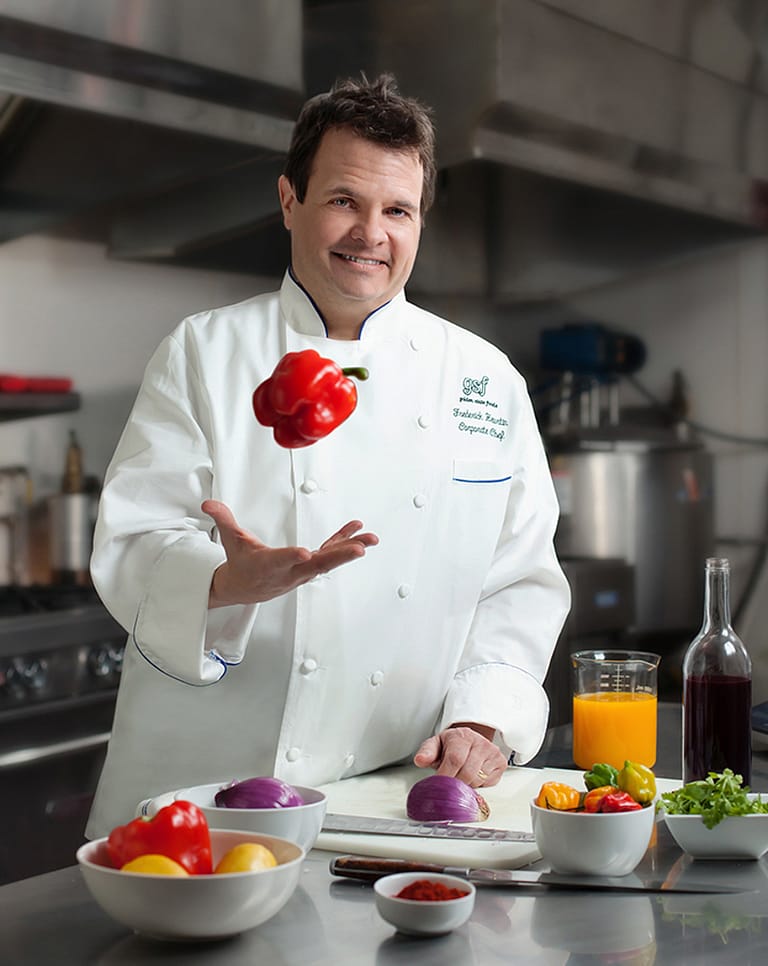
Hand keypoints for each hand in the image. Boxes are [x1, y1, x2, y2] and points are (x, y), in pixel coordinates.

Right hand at [202, 499, 377, 606]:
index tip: (305, 552)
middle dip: (339, 557)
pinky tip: (360, 533)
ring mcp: (303, 571)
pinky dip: (345, 543)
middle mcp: (290, 571)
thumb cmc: (241, 564)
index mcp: (268, 565)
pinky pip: (330, 553)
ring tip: (371, 539)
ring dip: (351, 550)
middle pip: (317, 565)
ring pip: (329, 561)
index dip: (292, 557)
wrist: (245, 588)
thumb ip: (223, 520)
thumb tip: (208, 505)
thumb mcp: (230, 541)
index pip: (280, 561)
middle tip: (360, 550)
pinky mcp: (310, 566)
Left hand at [413, 723, 507, 786]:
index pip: (455, 759)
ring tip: (461, 776)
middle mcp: (480, 742)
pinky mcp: (501, 762)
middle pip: (468, 773)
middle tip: (450, 784)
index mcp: (462, 736)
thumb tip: (420, 760)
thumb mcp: (435, 745)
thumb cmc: (450, 745)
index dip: (446, 775)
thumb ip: (427, 752)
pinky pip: (489, 783)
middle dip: (456, 783)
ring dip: (467, 785)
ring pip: (478, 780)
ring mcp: (493, 752)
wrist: (470, 740)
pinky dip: (479, 785)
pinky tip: (473, 776)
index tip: (439, 785)